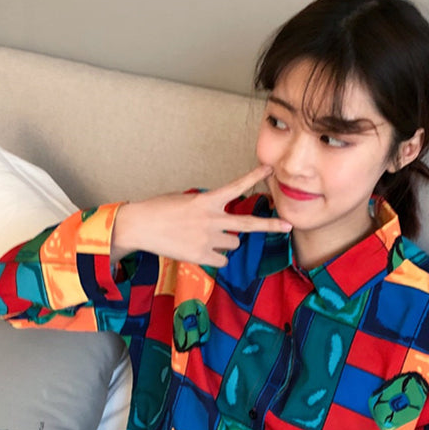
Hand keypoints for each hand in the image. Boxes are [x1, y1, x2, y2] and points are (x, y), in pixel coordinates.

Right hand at [111, 165, 291, 267]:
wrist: (140, 226)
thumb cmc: (161, 210)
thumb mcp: (186, 200)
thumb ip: (208, 207)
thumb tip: (222, 220)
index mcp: (207, 201)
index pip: (236, 187)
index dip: (254, 177)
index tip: (270, 169)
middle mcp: (211, 219)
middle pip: (248, 224)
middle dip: (270, 225)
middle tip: (288, 226)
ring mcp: (207, 239)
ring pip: (233, 243)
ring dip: (226, 242)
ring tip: (205, 237)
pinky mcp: (201, 256)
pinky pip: (221, 261)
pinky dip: (216, 258)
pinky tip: (200, 250)